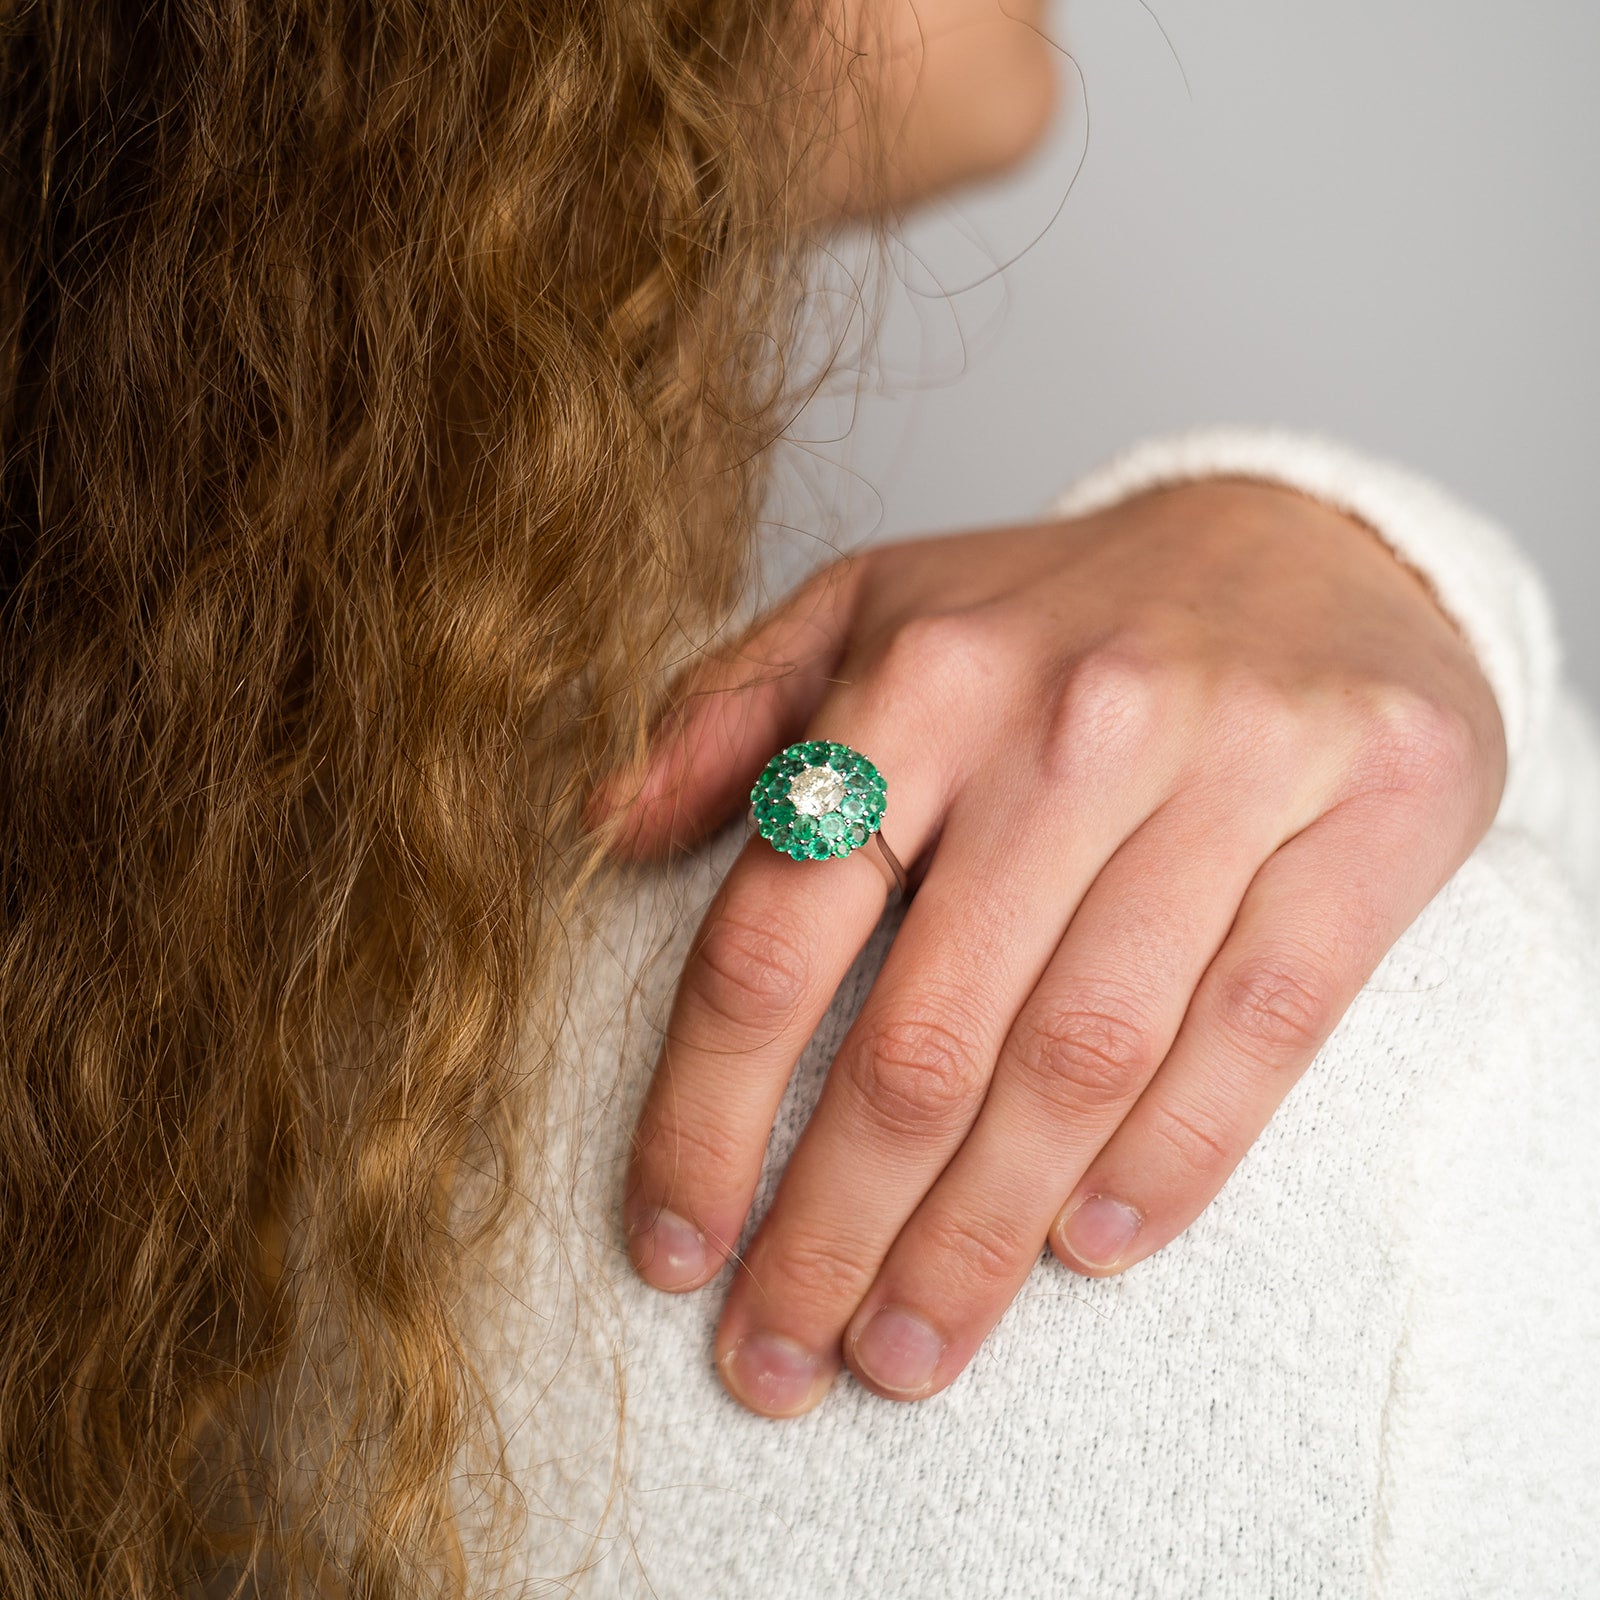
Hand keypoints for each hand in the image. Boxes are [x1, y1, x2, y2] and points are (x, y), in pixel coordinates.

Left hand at [591, 478, 1505, 1416]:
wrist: (1310, 544)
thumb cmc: (1059, 611)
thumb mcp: (876, 609)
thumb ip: (732, 710)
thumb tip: (606, 825)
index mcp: (920, 675)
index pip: (773, 934)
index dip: (702, 1113)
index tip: (669, 1245)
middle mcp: (1066, 724)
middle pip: (921, 1040)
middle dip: (832, 1228)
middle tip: (779, 1357)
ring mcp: (1227, 771)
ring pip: (1079, 1064)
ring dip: (979, 1240)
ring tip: (908, 1350)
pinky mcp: (1368, 823)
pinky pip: (1251, 1037)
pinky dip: (1166, 1164)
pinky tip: (1083, 1249)